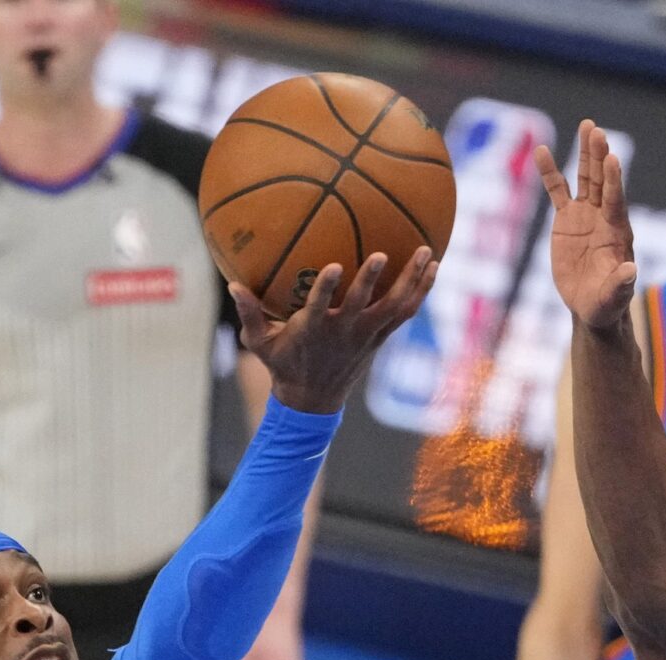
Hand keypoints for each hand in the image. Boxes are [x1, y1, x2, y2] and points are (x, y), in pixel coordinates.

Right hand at [232, 248, 436, 414]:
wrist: (313, 401)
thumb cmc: (284, 365)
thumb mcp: (260, 344)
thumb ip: (248, 314)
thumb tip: (232, 284)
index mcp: (315, 329)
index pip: (320, 307)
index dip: (326, 289)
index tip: (332, 266)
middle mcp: (345, 331)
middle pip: (363, 305)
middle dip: (371, 281)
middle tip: (381, 253)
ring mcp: (367, 335)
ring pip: (394, 307)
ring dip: (411, 281)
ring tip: (427, 252)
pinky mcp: (380, 338)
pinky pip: (405, 312)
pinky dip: (420, 292)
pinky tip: (433, 268)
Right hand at [534, 121, 635, 330]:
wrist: (591, 305)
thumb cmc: (607, 304)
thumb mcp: (614, 297)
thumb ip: (621, 283)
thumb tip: (632, 271)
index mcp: (618, 231)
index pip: (615, 201)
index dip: (614, 180)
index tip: (612, 158)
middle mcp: (604, 216)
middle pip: (601, 180)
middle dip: (599, 156)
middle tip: (596, 130)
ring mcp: (585, 215)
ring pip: (585, 178)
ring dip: (585, 153)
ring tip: (587, 126)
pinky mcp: (567, 219)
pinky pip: (557, 191)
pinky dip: (549, 172)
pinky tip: (542, 151)